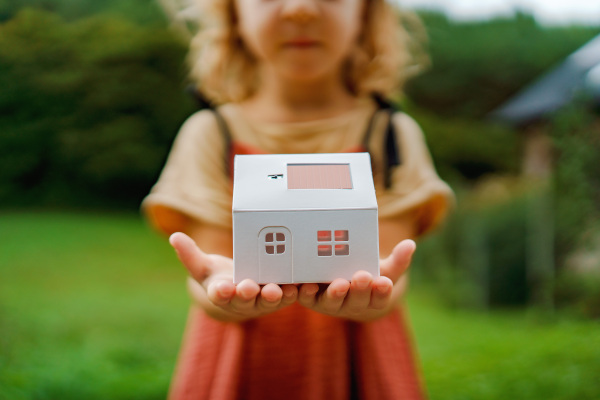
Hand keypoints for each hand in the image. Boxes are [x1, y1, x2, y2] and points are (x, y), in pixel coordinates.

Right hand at [169, 232, 297, 321]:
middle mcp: (242, 302)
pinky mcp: (281, 299)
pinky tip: (303, 286)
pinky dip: (296, 292)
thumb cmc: (219, 277)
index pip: (218, 294)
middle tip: (249, 287)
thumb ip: (189, 254)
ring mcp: (262, 302)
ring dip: (275, 296)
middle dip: (247, 293)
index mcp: (221, 294)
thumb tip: (174, 237)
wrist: (239, 293)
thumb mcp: (203, 266)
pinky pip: (289, 297)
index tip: (220, 288)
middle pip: (244, 299)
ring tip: (280, 289)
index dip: (220, 292)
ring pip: (268, 301)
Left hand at [297, 239, 415, 321]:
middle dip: (359, 290)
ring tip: (339, 284)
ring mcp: (330, 303)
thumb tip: (410, 244)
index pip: (379, 299)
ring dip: (334, 294)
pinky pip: (306, 298)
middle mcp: (351, 305)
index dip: (381, 292)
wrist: (342, 281)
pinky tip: (306, 285)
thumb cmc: (367, 273)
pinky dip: (305, 293)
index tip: (384, 282)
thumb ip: (399, 259)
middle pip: (356, 302)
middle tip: (362, 277)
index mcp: (372, 300)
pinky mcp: (310, 298)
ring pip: (332, 303)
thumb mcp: (385, 268)